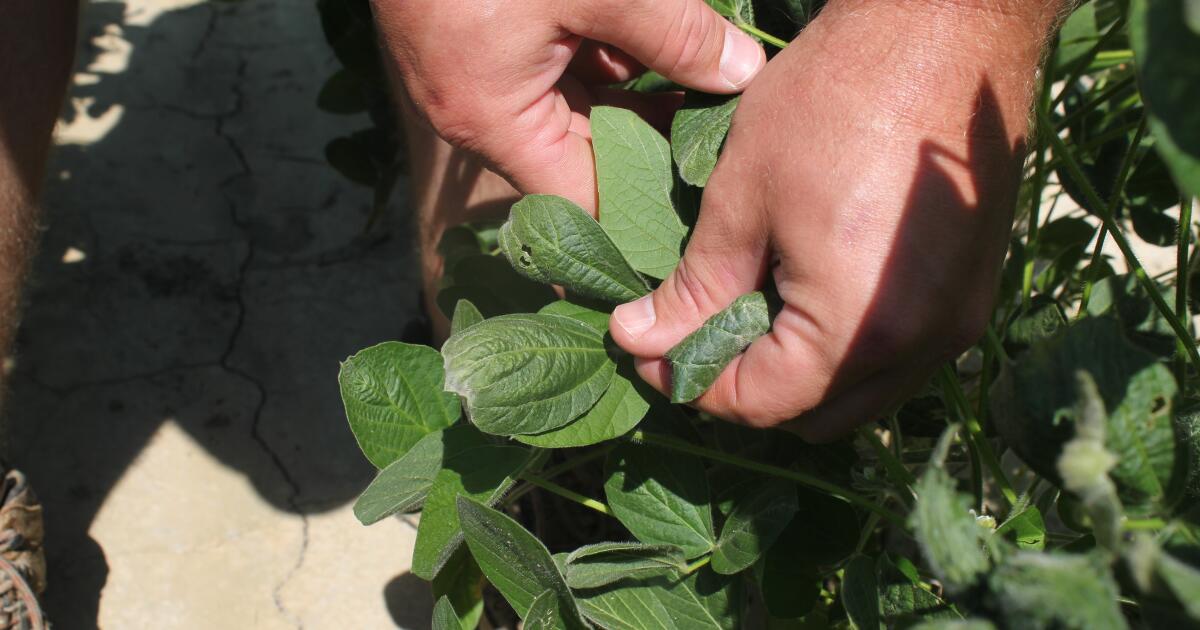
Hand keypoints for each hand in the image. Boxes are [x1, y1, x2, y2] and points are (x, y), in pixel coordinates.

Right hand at [371, 0, 766, 212]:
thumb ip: (674, 34)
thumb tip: (742, 73)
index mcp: (495, 122)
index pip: (584, 201)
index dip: (647, 205)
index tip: (710, 199)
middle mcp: (482, 114)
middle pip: (586, 154)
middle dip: (657, 139)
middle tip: (727, 135)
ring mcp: (483, 74)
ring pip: (581, 104)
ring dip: (640, 91)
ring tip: (712, 85)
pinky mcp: (489, 37)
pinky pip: (563, 63)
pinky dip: (610, 52)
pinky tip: (666, 39)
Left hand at [610, 0, 1063, 440]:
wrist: (947, 30)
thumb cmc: (837, 99)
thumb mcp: (744, 196)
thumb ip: (694, 286)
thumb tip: (638, 338)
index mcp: (858, 329)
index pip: (759, 402)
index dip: (688, 383)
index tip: (643, 346)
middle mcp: (920, 348)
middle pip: (812, 414)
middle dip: (743, 387)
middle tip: (690, 332)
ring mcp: (956, 324)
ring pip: (858, 394)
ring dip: (794, 371)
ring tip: (742, 310)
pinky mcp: (970, 294)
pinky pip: (894, 357)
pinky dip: (840, 348)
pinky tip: (802, 290)